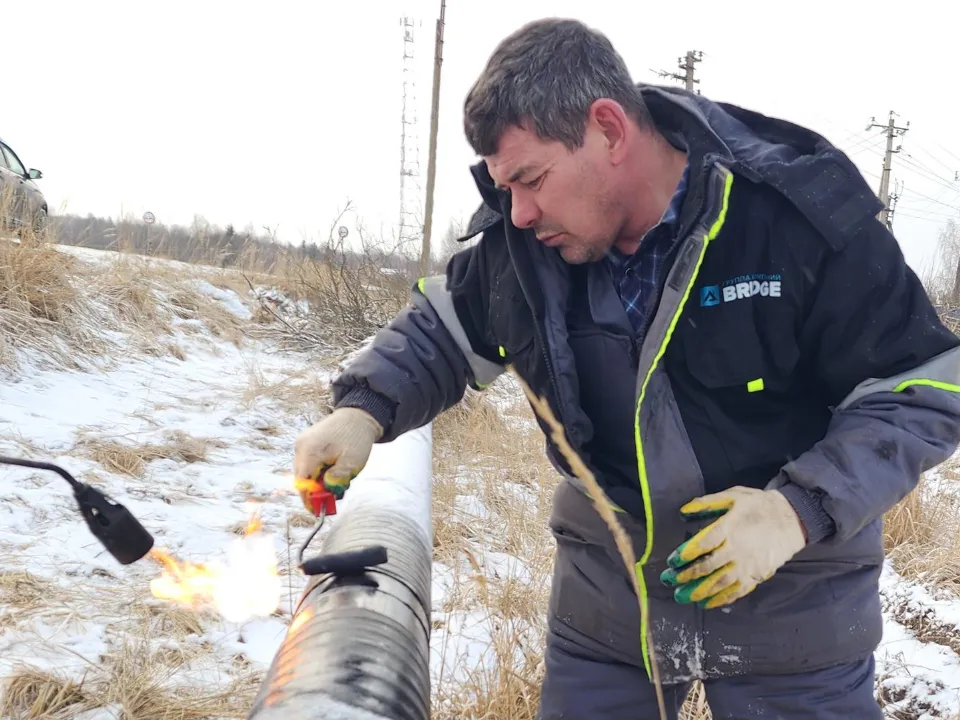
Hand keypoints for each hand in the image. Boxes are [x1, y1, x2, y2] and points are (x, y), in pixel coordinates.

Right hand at [293, 407, 383, 508]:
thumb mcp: (352, 462)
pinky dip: (319, 471)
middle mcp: (301, 447)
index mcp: (309, 451)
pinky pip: (309, 462)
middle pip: (301, 478)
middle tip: (332, 497)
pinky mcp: (308, 442)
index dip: (309, 499)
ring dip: (318, 481)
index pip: (302, 483)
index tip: (318, 510)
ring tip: (338, 480)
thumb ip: (337, 478)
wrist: (359, 414)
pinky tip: (334, 470)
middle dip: (315, 490)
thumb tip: (325, 491)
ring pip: (305, 471)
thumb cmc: (356, 437)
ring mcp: (303, 443)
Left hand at [660, 486, 805, 608]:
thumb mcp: (733, 496)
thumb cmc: (759, 505)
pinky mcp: (757, 575)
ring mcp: (747, 565)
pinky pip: (737, 591)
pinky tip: (707, 604)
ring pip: (720, 582)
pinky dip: (721, 599)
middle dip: (686, 575)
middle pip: (707, 566)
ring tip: (682, 597)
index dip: (685, 554)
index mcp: (729, 528)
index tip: (672, 561)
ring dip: (699, 591)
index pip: (702, 545)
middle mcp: (737, 549)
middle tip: (669, 581)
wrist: (793, 519)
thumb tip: (683, 511)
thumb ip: (707, 503)